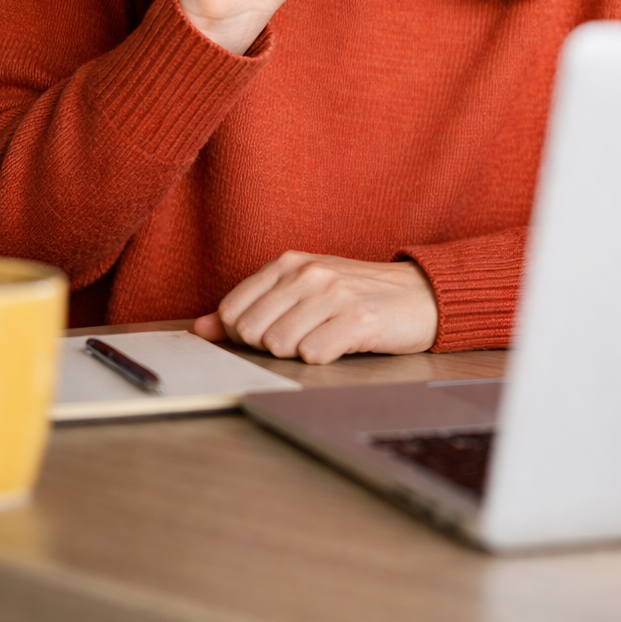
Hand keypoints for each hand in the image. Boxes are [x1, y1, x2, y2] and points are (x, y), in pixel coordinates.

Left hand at [193, 252, 439, 363]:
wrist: (420, 295)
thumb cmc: (356, 295)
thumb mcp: (301, 291)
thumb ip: (250, 307)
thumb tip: (200, 328)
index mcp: (289, 263)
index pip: (233, 310)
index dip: (246, 333)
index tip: (272, 331)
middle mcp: (309, 273)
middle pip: (252, 332)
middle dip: (271, 346)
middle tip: (303, 337)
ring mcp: (334, 294)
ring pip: (280, 346)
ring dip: (299, 353)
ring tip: (323, 339)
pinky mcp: (358, 320)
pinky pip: (314, 355)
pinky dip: (323, 359)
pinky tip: (341, 345)